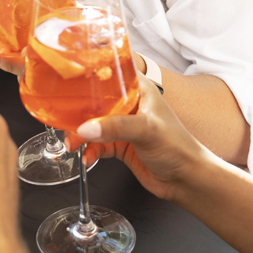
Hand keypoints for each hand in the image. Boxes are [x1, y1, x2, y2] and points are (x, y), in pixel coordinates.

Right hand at [70, 79, 209, 203]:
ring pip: (95, 125)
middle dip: (79, 112)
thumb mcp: (147, 130)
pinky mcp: (121, 146)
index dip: (93, 74)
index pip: (113, 73)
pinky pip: (98, 145)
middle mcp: (131, 106)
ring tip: (73, 143)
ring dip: (81, 134)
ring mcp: (125, 126)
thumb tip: (87, 128)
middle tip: (66, 121)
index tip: (72, 78)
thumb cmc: (178, 147)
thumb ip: (116, 127)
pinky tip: (87, 157)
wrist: (185, 178)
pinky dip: (90, 151)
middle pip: (97, 102)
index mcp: (141, 90)